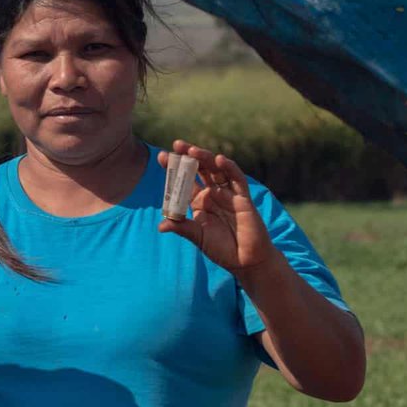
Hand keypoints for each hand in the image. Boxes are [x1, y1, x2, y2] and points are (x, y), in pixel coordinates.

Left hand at [157, 140, 272, 271]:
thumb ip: (182, 228)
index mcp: (198, 201)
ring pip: (216, 170)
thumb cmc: (221, 249)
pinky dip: (229, 168)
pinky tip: (218, 159)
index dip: (174, 168)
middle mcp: (212, 194)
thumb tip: (160, 226)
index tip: (161, 156)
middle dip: (189, 156)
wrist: (246, 261)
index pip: (184, 181)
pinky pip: (236, 179)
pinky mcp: (243, 198)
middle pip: (199, 170)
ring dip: (205, 158)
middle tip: (176, 145)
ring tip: (192, 150)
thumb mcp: (197, 237)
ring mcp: (228, 194)